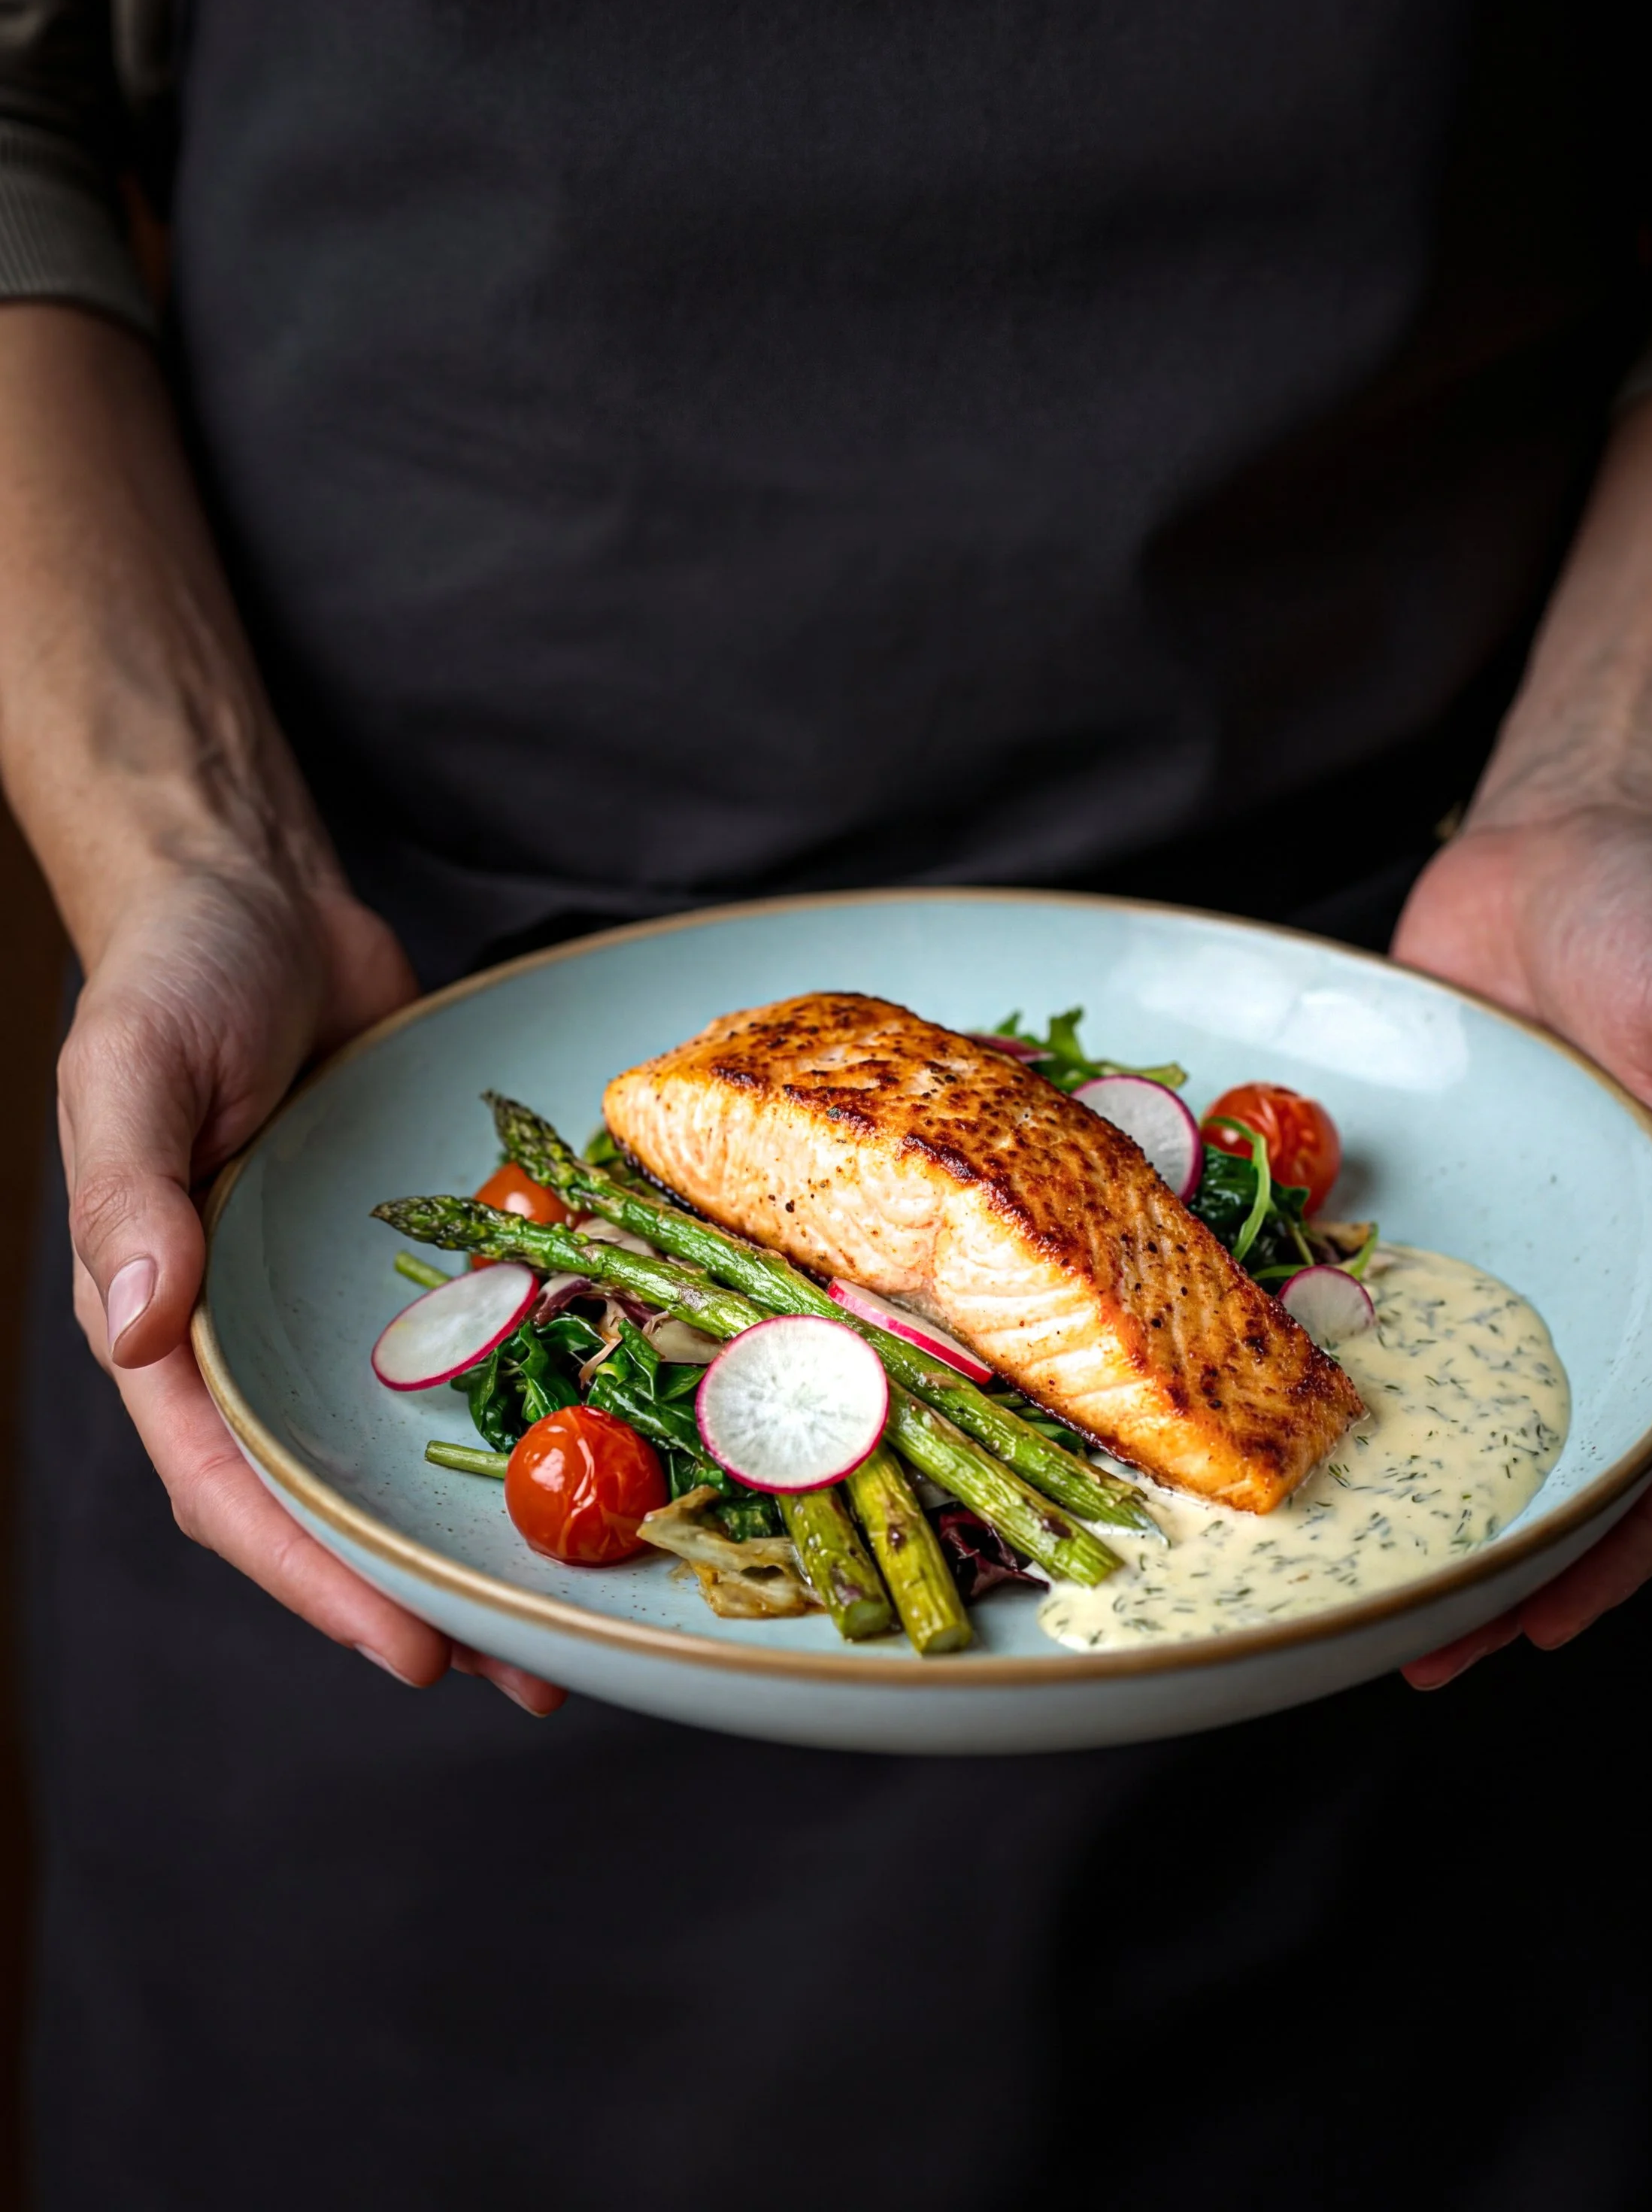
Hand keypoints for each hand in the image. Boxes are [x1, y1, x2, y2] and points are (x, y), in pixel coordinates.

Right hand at [59, 860, 566, 1714]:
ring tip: (578, 1606)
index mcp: (167, 1317)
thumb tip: (132, 1330)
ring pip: (408, 1439)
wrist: (257, 896)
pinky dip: (529, 1400)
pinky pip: (473, 1340)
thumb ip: (128, 1197)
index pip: (229, 1483)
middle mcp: (256, 1328)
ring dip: (481, 1523)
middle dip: (416, 1588)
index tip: (404, 1648)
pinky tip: (608, 1443)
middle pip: (330, 1493)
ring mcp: (340, 1295)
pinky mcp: (416, 1246)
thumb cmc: (172, 976)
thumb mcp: (129, 1073)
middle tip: (524, 1671)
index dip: (311, 1578)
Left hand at [1391, 806, 1651, 1686]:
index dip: (1616, 1543)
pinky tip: (1271, 1399)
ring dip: (1403, 1472)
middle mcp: (1589, 1269)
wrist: (1562, 837)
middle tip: (1411, 1643)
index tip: (1542, 1624)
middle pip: (1548, 1439)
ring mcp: (1499, 1235)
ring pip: (1453, 1380)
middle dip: (1490, 1547)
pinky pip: (1377, 1278)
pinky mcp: (1417, 1183)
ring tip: (1332, 1562)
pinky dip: (1337, 1345)